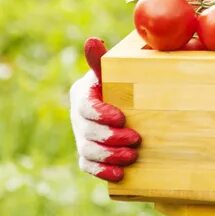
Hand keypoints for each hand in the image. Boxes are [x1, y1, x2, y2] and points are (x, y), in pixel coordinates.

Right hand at [69, 38, 140, 181]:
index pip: (85, 107)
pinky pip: (88, 166)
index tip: (121, 117)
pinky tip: (119, 174)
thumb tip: (92, 40)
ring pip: (88, 151)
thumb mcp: (112, 71)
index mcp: (82, 94)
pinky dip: (102, 171)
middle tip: (136, 139)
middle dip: (111, 137)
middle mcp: (78, 117)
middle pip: (87, 132)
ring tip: (131, 156)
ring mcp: (81, 136)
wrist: (127, 102)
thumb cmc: (120, 82)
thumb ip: (101, 60)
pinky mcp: (87, 154)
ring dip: (109, 156)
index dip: (101, 114)